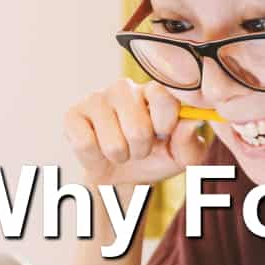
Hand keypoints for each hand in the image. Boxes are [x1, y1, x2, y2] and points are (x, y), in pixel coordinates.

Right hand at [63, 78, 207, 185]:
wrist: (122, 176)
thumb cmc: (157, 158)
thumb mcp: (183, 157)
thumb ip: (191, 142)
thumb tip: (192, 122)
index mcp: (155, 91)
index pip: (163, 97)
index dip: (165, 124)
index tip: (164, 135)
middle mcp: (125, 88)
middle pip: (137, 129)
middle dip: (141, 150)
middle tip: (139, 148)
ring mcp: (96, 99)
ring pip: (113, 143)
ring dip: (120, 156)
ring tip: (120, 150)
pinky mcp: (73, 114)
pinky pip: (85, 144)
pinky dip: (95, 158)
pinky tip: (98, 150)